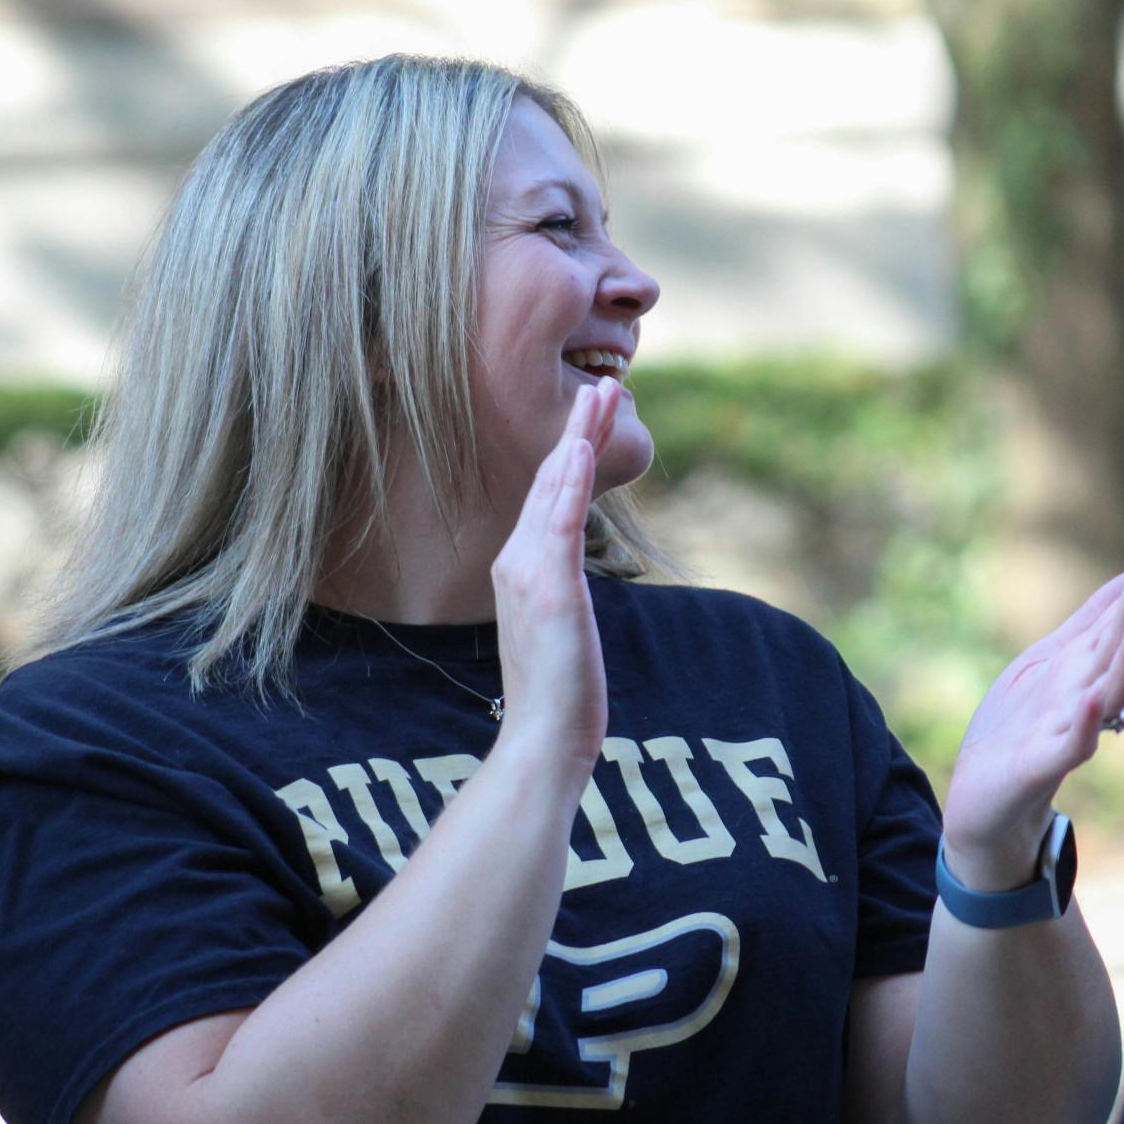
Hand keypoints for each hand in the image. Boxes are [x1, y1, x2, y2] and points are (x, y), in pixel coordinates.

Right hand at [491, 379, 619, 773]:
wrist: (542, 740)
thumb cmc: (557, 696)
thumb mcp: (559, 632)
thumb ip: (561, 597)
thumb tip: (570, 588)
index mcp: (520, 569)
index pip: (551, 497)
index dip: (572, 452)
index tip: (593, 414)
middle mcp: (517, 561)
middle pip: (553, 479)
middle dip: (580, 428)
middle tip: (606, 384)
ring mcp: (529, 572)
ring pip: (557, 488)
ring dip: (580, 436)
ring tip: (604, 394)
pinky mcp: (550, 589)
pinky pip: (562, 521)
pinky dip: (571, 479)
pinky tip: (582, 445)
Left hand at [941, 532, 1123, 890]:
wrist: (985, 806)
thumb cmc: (1018, 731)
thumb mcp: (1046, 664)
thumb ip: (1086, 627)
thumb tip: (1123, 581)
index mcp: (1084, 668)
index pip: (1117, 616)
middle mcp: (1086, 694)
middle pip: (1118, 642)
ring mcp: (1069, 729)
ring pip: (1109, 691)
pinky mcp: (1044, 765)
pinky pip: (1073, 742)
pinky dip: (1085, 721)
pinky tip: (1093, 697)